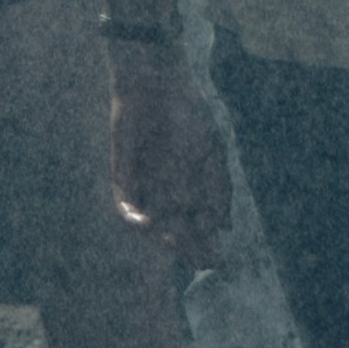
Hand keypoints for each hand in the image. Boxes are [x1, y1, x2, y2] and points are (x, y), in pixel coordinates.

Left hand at [111, 45, 231, 249]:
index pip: (201, 226)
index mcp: (194, 187)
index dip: (208, 244)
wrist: (154, 85)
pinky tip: (145, 222)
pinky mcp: (124, 177)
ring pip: (154, 222)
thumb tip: (224, 227)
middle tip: (199, 262)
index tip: (219, 262)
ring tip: (173, 239)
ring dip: (163, 235)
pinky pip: (125, 204)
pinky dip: (133, 216)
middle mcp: (170, 191)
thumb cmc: (188, 114)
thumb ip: (219, 188)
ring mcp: (147, 187)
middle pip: (178, 231)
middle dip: (188, 248)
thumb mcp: (211, 150)